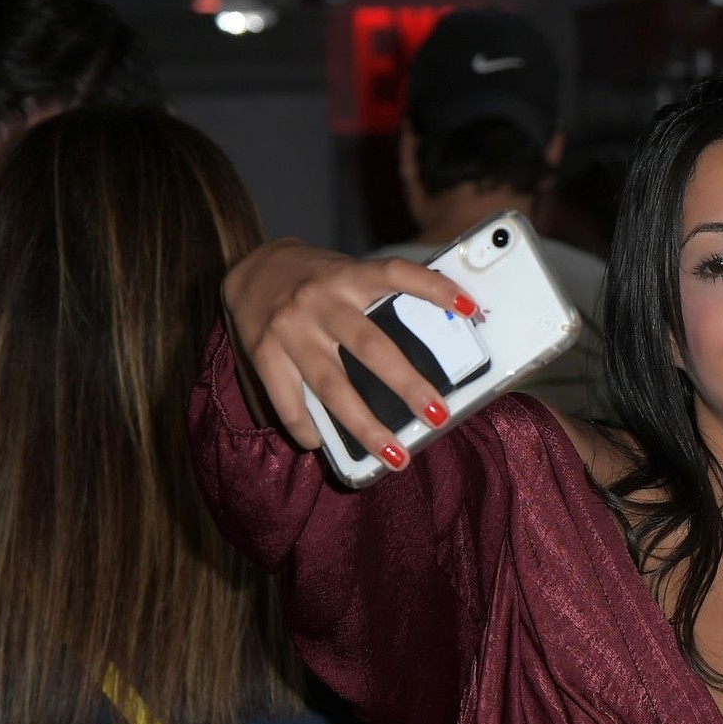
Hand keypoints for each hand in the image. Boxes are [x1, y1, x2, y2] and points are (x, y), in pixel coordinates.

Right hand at [221, 238, 474, 461]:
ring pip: (332, 386)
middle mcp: (320, 301)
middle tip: (438, 415)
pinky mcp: (263, 352)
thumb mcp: (349, 275)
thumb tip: (438, 340)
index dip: (433, 287)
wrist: (251, 266)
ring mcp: (290, 328)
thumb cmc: (316, 279)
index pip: (396, 274)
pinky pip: (288, 401)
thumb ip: (381, 302)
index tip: (471, 307)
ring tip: (395, 457)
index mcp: (349, 276)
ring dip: (366, 427)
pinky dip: (306, 427)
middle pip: (370, 347)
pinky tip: (323, 446)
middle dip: (407, 385)